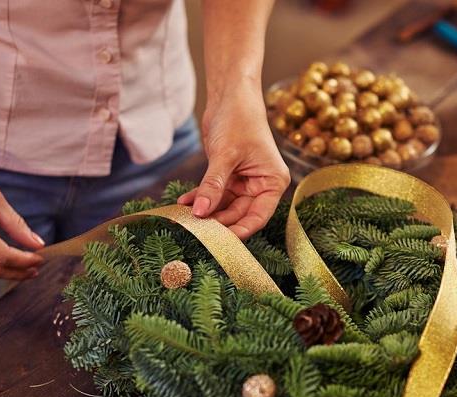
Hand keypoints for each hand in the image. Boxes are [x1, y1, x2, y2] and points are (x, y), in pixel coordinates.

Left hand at [178, 85, 289, 239]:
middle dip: (218, 222)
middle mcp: (261, 185)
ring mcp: (244, 182)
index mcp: (272, 182)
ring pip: (224, 206)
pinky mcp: (228, 176)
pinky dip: (200, 197)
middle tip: (196, 231)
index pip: (258, 216)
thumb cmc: (239, 119)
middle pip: (239, 214)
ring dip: (205, 211)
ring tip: (185, 217)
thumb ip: (214, 185)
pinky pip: (214, 193)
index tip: (220, 242)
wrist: (230, 95)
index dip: (240, 230)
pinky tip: (184, 202)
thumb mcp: (225, 155)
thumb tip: (200, 212)